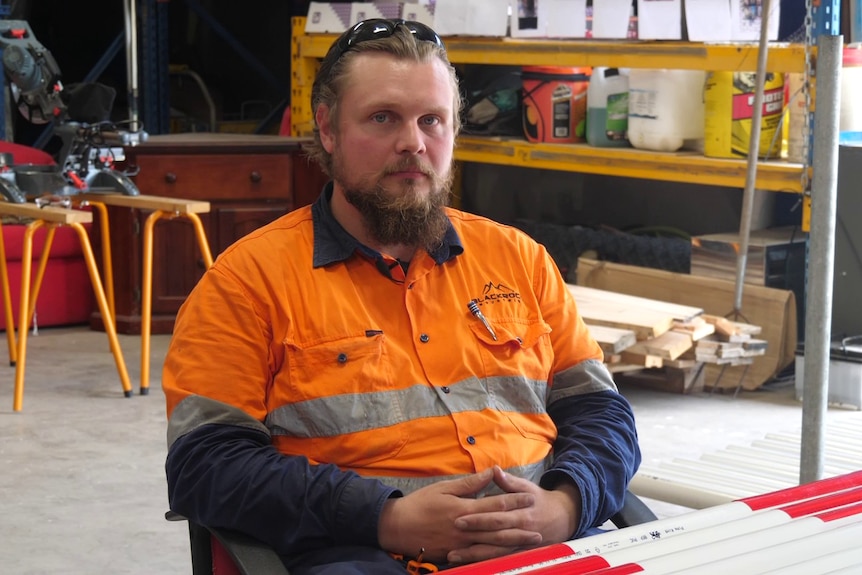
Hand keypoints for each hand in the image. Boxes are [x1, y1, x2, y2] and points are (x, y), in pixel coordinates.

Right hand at [377, 468, 541, 562]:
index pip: (495, 505)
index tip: (530, 497)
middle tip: (538, 524)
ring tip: (531, 541)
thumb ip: (469, 483)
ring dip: (514, 543)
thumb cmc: (420, 504)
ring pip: (493, 545)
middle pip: (499, 528)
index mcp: (463, 509)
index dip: (514, 501)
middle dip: (521, 525)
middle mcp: (466, 528)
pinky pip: (480, 556)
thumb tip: (490, 472)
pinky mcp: (455, 555)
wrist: (398, 528)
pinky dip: (497, 555)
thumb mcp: (444, 488)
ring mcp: (461, 545)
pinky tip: (508, 553)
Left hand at [447, 466, 580, 563]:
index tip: (458, 518)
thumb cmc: (539, 500)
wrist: (562, 519)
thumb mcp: (527, 487)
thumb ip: (509, 482)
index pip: (496, 515)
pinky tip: (469, 563)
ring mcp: (519, 544)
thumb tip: (494, 470)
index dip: (478, 518)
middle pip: (494, 535)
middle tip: (452, 537)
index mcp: (521, 512)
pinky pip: (499, 560)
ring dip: (474, 555)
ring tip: (453, 556)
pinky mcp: (518, 553)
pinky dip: (484, 562)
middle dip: (472, 537)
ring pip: (495, 552)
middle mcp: (520, 530)